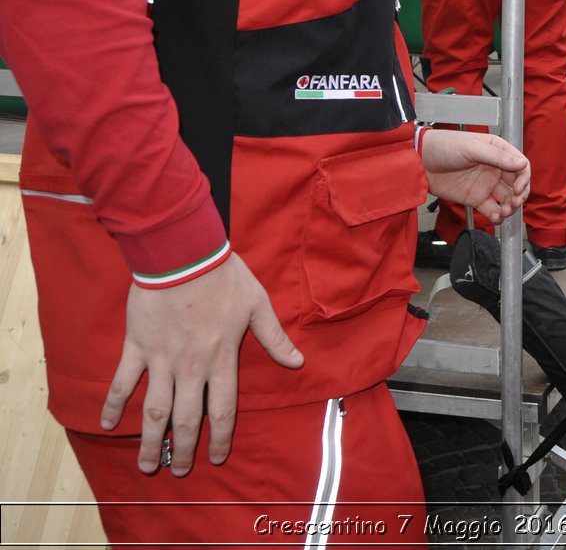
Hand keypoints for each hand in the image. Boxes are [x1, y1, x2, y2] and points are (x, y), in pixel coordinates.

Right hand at [102, 255, 301, 475]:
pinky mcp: (137, 347)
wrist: (183, 254)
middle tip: (178, 471)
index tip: (216, 458)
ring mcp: (162, 359)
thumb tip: (299, 362)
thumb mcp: (258, 305)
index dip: (220, 437)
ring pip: (154, 410)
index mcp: (222, 359)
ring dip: (149, 440)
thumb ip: (275, 338)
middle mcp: (191, 367)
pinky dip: (113, 404)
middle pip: (187, 419)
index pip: (223, 409)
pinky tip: (106, 425)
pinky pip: (123, 382)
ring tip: (147, 465)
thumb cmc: (224, 277)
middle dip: (183, 449)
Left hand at [421, 129, 530, 225]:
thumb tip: (520, 163)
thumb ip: (497, 157)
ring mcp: (485, 184)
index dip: (523, 178)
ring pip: (506, 199)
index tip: (518, 188)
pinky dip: (496, 216)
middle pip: (516, 185)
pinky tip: (496, 218)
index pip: (520, 166)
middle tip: (514, 203)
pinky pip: (491, 209)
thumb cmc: (443, 146)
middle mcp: (494, 168)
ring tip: (504, 213)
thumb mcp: (472, 148)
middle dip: (519, 196)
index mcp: (497, 151)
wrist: (419, 160)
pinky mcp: (475, 198)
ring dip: (510, 207)